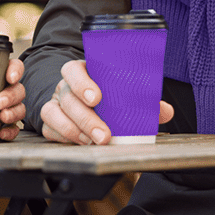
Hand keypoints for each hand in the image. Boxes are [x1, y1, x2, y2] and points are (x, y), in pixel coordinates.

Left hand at [0, 58, 26, 140]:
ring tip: (3, 117)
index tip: (10, 78)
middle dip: (11, 96)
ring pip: (19, 108)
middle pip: (18, 89)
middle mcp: (7, 91)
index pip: (14, 67)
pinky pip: (15, 128)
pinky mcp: (8, 125)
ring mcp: (9, 108)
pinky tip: (2, 133)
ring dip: (13, 113)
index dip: (16, 71)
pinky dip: (10, 131)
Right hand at [40, 59, 173, 145]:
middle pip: (67, 97)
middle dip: (85, 118)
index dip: (82, 83)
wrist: (88, 104)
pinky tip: (81, 143)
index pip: (73, 70)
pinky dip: (64, 138)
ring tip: (93, 142)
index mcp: (82, 72)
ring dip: (73, 130)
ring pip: (53, 113)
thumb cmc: (109, 96)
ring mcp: (55, 104)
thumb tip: (164, 111)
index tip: (96, 98)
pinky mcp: (50, 122)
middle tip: (103, 135)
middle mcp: (65, 87)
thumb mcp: (125, 94)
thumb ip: (144, 101)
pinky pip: (49, 130)